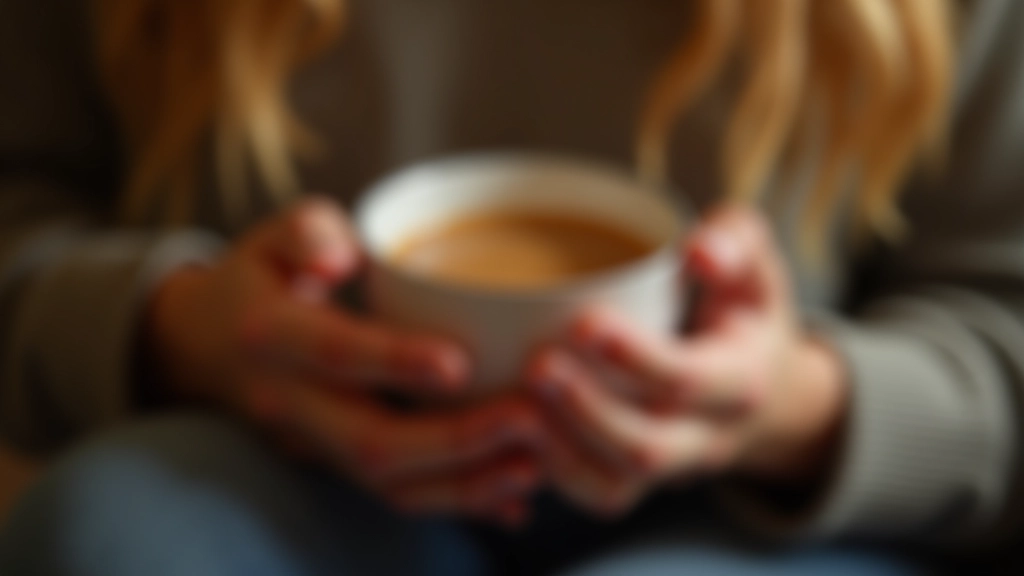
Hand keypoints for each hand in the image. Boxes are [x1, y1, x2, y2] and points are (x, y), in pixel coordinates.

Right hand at [148, 198, 542, 523]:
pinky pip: (399, 496)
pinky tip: (514, 498)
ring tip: (536, 464)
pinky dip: (459, 502)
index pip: (334, 353)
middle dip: (454, 441)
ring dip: (467, 484)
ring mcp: (315, 444)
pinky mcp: (339, 465)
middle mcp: (291, 403)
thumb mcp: (269, 237)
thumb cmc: (260, 279)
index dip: (394, 361)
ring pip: (390, 485)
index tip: (459, 364)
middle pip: (371, 443)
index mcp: (272, 337)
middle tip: (528, 418)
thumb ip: (304, 229)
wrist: (211, 347)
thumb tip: (339, 255)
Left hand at [525, 207, 846, 516]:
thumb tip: (697, 251)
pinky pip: (596, 495)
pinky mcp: (639, 480)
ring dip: (561, 450)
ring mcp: (672, 467)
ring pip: (616, 484)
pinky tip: (518, 431)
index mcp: (741, 381)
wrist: (764, 389)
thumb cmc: (743, 312)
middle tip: (537, 366)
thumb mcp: (757, 267)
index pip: (689, 380)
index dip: (636, 358)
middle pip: (647, 447)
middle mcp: (709, 437)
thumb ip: (736, 241)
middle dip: (587, 411)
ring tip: (515, 405)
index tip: (584, 323)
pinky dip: (553, 471)